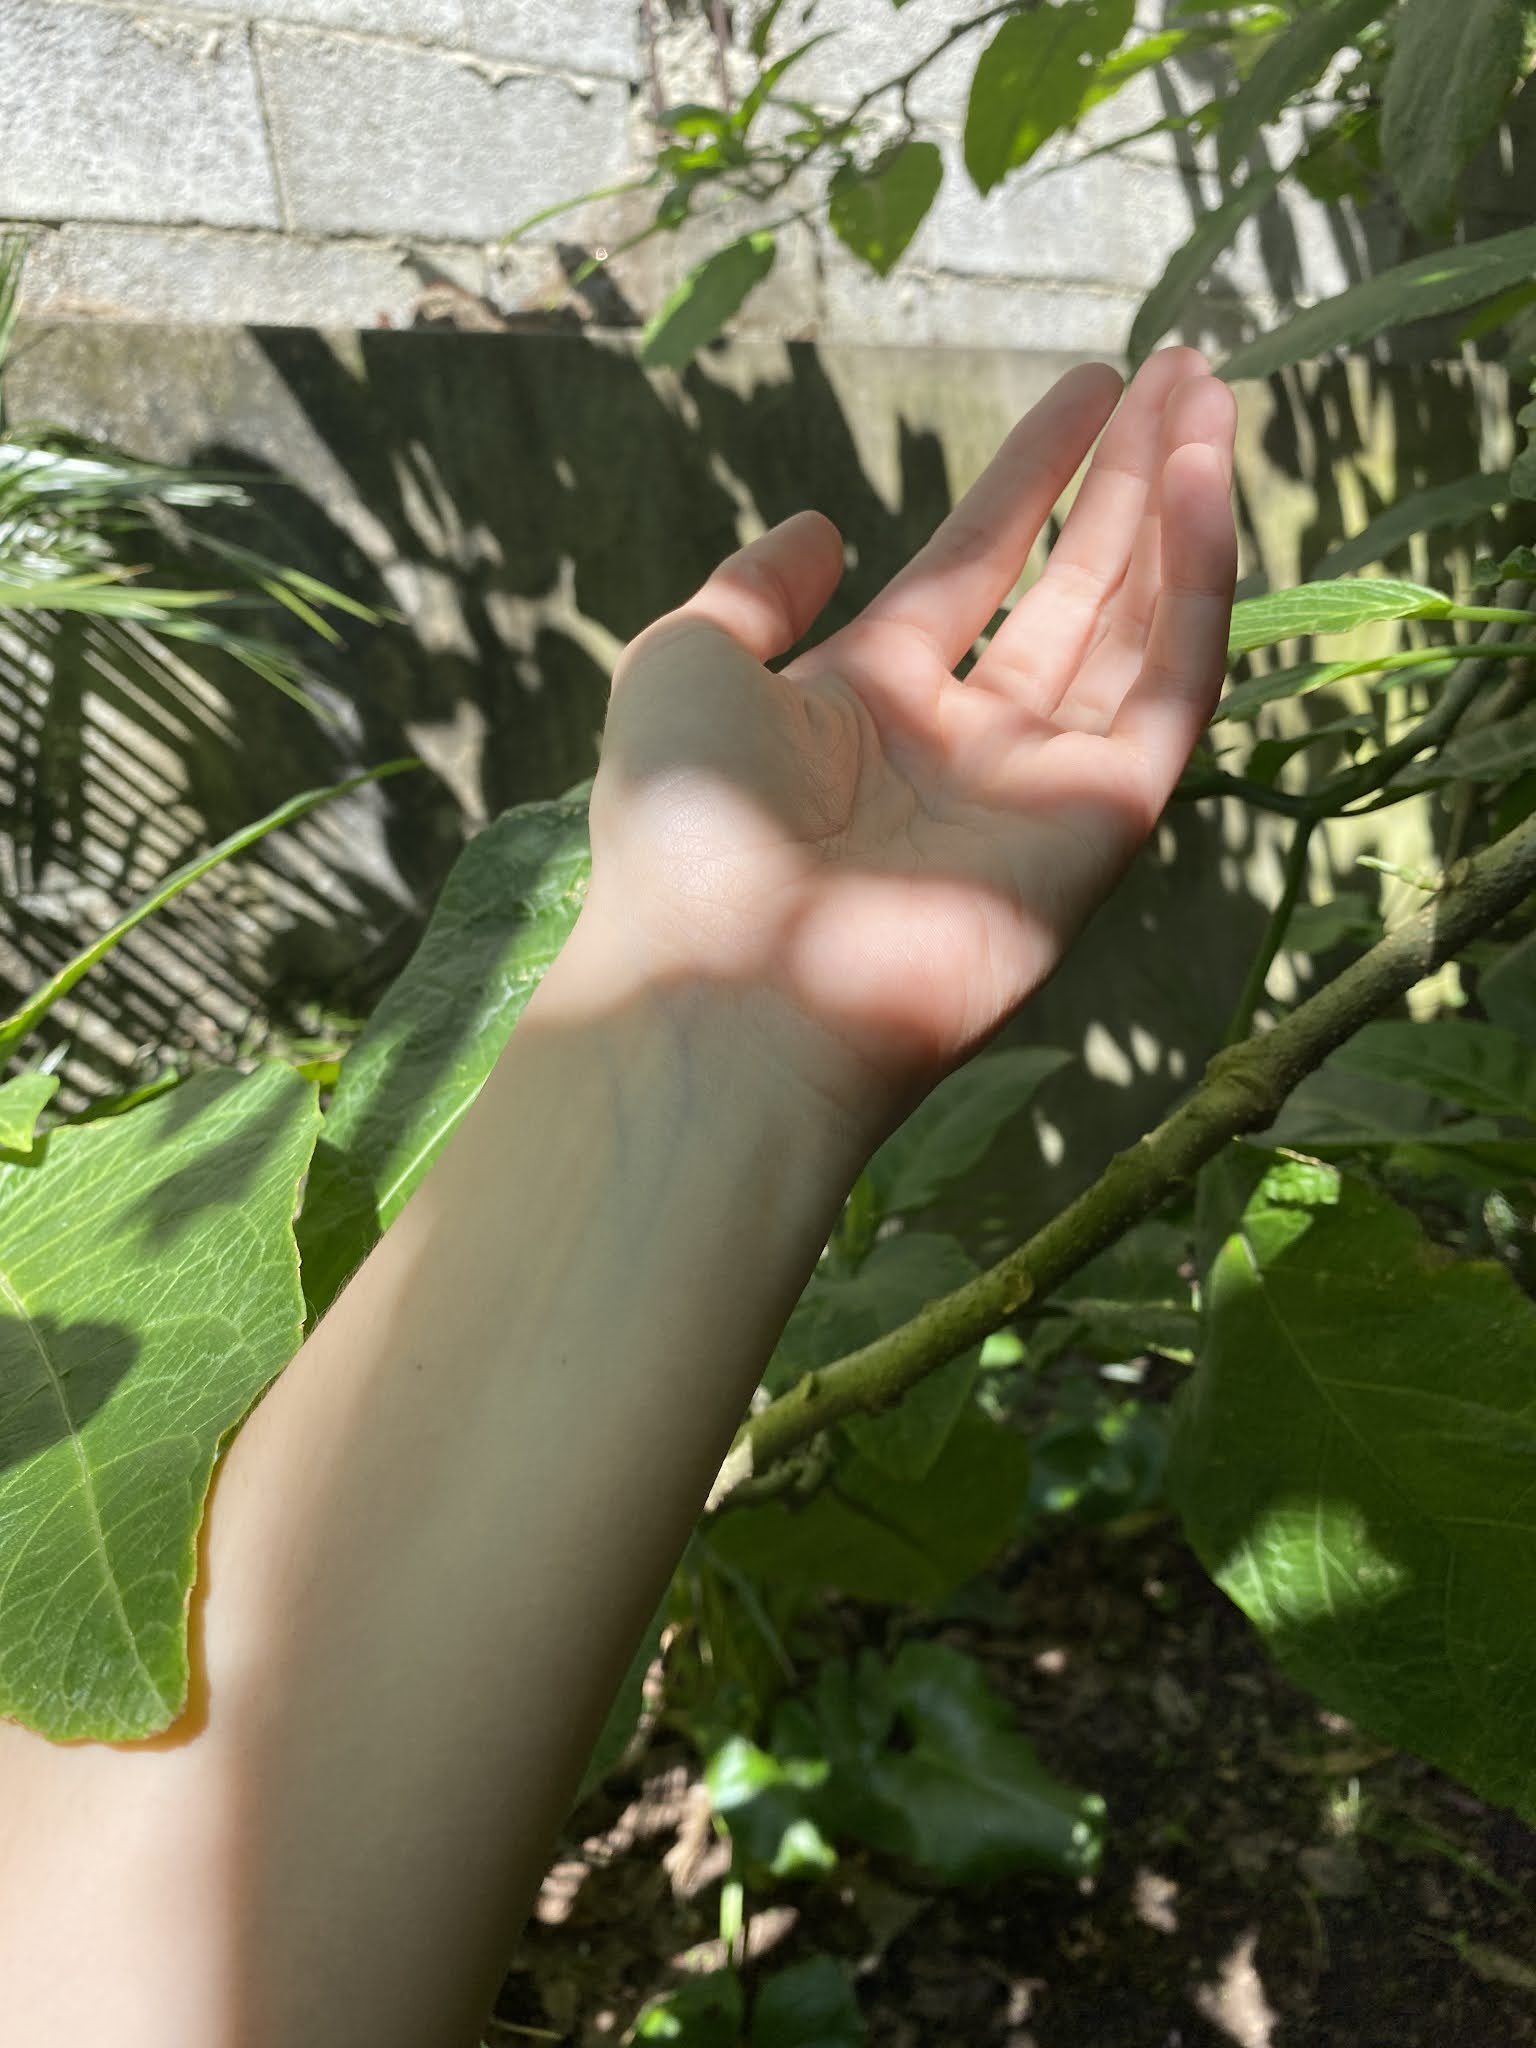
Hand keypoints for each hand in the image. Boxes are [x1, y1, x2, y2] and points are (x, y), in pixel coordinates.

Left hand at [574, 350, 1236, 1126]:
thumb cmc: (684, 828)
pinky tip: (1204, 487)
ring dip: (1176, 514)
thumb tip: (821, 526)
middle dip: (1124, 482)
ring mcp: (1038, 791)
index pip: (973, 568)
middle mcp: (964, 745)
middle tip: (1184, 370)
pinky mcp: (1101, 832)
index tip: (1090, 389)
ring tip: (1213, 400)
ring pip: (1132, 630)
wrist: (726, 979)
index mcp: (869, 704)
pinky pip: (1167, 695)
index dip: (1031, 479)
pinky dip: (1197, 592)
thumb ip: (752, 588)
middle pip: (1068, 591)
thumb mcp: (684, 663)